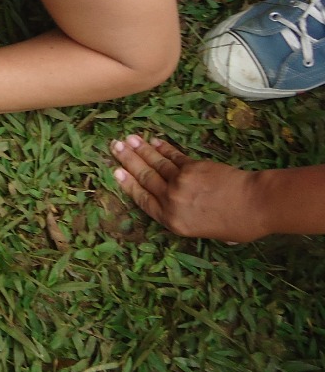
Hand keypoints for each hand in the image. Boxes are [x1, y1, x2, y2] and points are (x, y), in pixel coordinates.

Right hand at [110, 135, 266, 241]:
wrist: (256, 204)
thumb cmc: (238, 225)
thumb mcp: (207, 233)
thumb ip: (190, 220)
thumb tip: (190, 211)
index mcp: (173, 221)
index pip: (144, 200)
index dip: (129, 185)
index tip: (116, 171)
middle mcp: (172, 200)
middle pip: (145, 178)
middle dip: (128, 161)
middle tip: (115, 146)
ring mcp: (181, 182)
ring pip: (156, 164)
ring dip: (141, 150)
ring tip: (128, 139)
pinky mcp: (193, 167)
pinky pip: (174, 157)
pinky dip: (163, 148)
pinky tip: (154, 141)